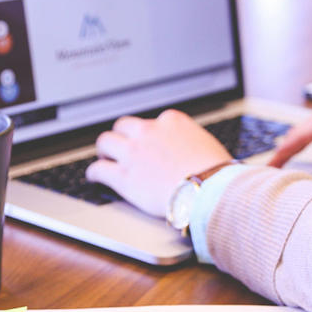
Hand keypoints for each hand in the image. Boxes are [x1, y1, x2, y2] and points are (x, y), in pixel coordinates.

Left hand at [86, 109, 231, 216]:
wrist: (209, 190)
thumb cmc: (216, 173)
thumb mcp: (207, 145)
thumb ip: (192, 142)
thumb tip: (193, 151)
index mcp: (172, 121)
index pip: (153, 121)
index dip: (148, 134)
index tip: (148, 142)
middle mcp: (149, 131)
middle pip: (124, 125)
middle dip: (122, 136)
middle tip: (121, 146)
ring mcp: (134, 153)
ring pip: (106, 142)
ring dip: (105, 150)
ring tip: (105, 158)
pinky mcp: (124, 177)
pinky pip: (99, 169)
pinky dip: (94, 173)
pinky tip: (95, 177)